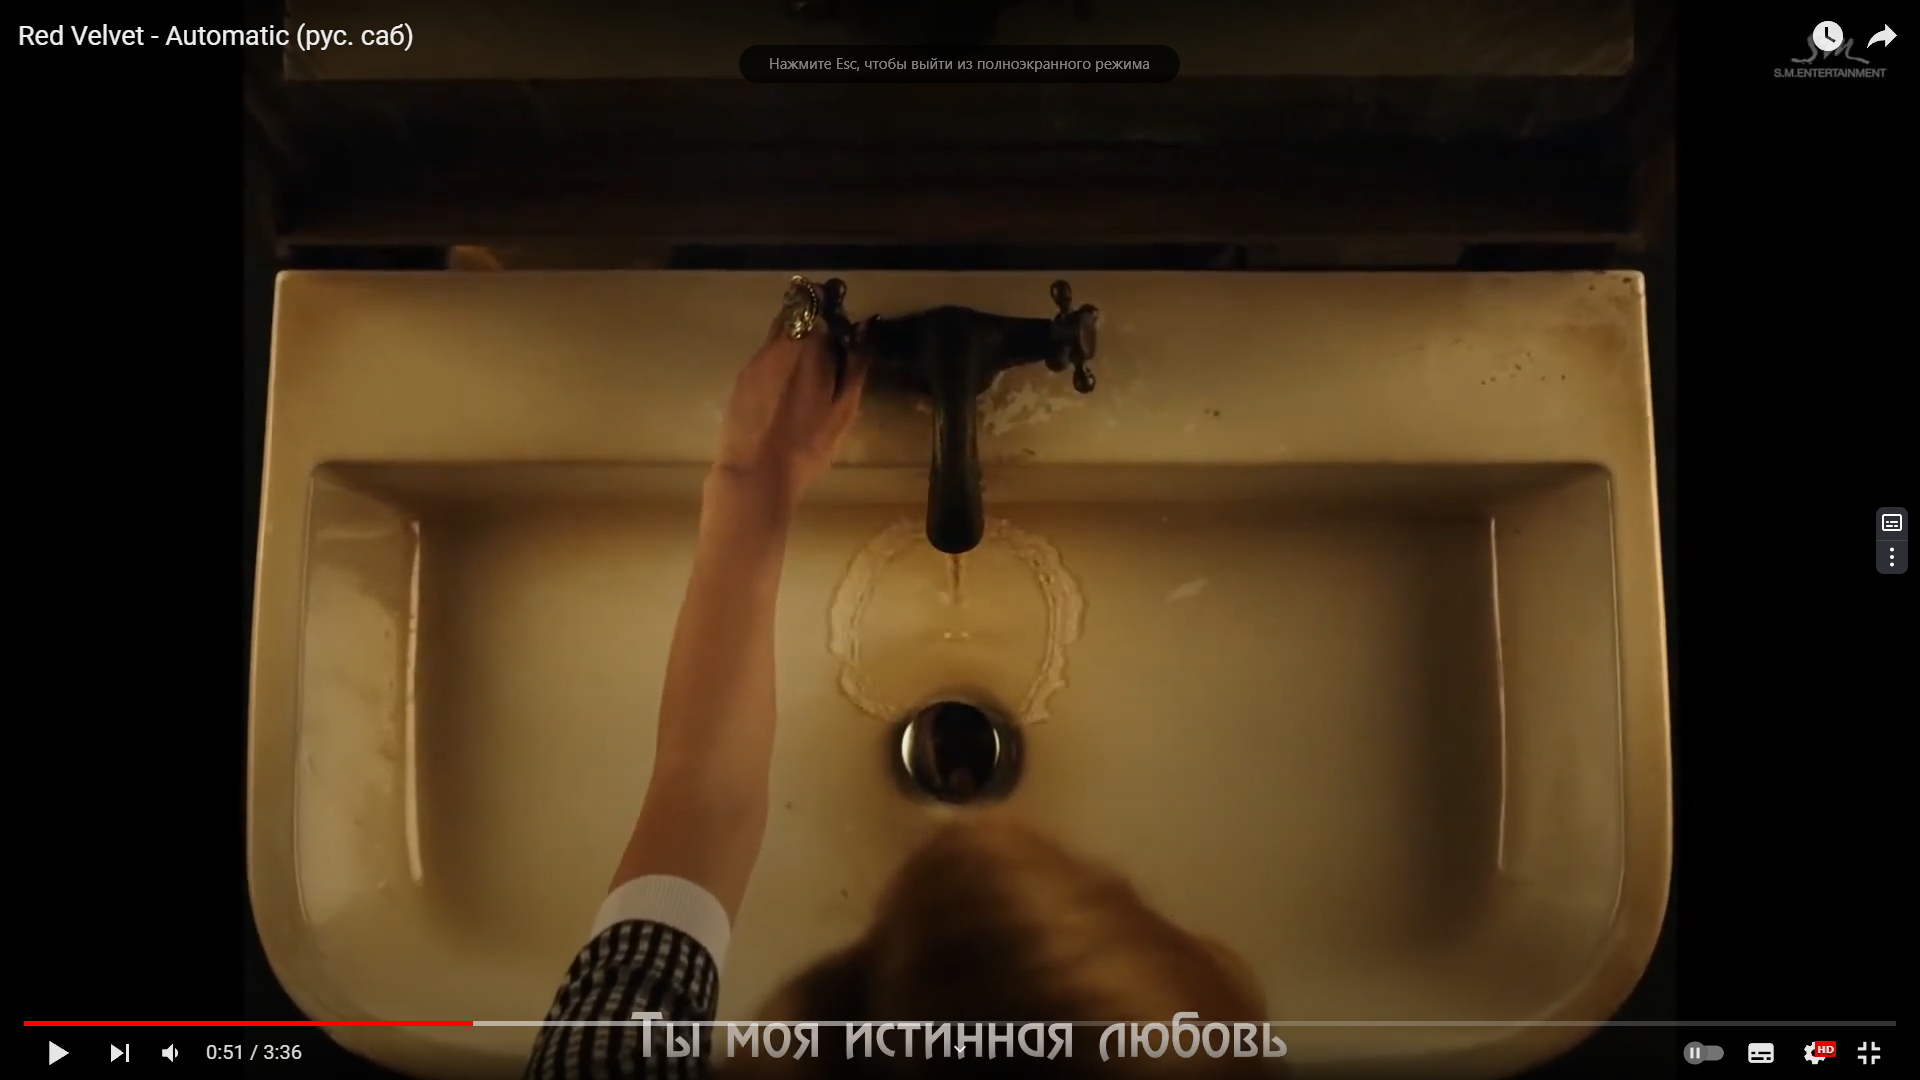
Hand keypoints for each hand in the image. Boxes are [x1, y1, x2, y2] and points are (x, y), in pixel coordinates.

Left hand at [711, 312, 870, 510]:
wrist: (756, 473)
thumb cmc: (808, 444)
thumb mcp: (844, 410)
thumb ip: (856, 366)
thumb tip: (865, 331)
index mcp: (810, 346)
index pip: (821, 308)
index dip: (834, 315)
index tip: (843, 333)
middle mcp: (779, 344)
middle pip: (795, 314)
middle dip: (811, 323)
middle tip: (826, 352)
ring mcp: (756, 360)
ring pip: (777, 335)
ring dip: (793, 343)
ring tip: (805, 376)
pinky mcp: (741, 379)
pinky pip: (764, 358)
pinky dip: (777, 363)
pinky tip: (783, 393)